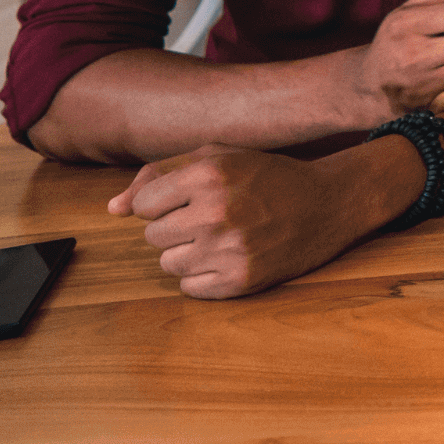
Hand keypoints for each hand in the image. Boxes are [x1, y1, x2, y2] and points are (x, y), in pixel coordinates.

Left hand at [107, 143, 403, 299]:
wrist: (329, 202)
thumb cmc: (267, 176)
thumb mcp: (218, 156)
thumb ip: (159, 175)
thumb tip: (113, 209)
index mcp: (208, 174)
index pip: (143, 205)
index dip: (166, 202)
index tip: (194, 198)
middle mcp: (215, 212)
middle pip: (153, 237)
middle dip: (177, 228)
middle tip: (215, 217)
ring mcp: (228, 250)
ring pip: (167, 265)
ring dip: (189, 253)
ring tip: (224, 237)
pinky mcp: (240, 280)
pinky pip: (190, 287)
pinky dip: (204, 275)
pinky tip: (231, 256)